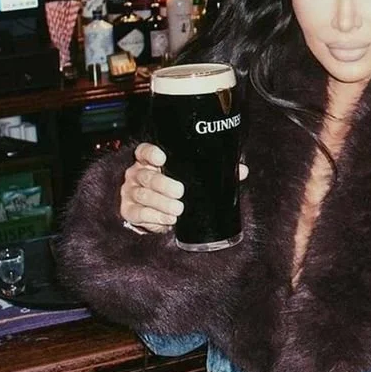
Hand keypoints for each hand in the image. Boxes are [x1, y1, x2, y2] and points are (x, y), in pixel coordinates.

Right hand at [120, 143, 248, 233]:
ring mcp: (131, 192)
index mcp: (151, 161)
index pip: (144, 151)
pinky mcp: (129, 210)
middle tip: (180, 193)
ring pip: (143, 195)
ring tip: (178, 210)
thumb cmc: (175, 187)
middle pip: (146, 176)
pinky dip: (153, 218)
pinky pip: (137, 213)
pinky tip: (168, 220)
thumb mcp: (192, 177)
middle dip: (163, 184)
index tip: (163, 158)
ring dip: (161, 204)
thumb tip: (241, 170)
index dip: (151, 153)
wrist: (157, 212)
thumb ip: (214, 171)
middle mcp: (137, 174)